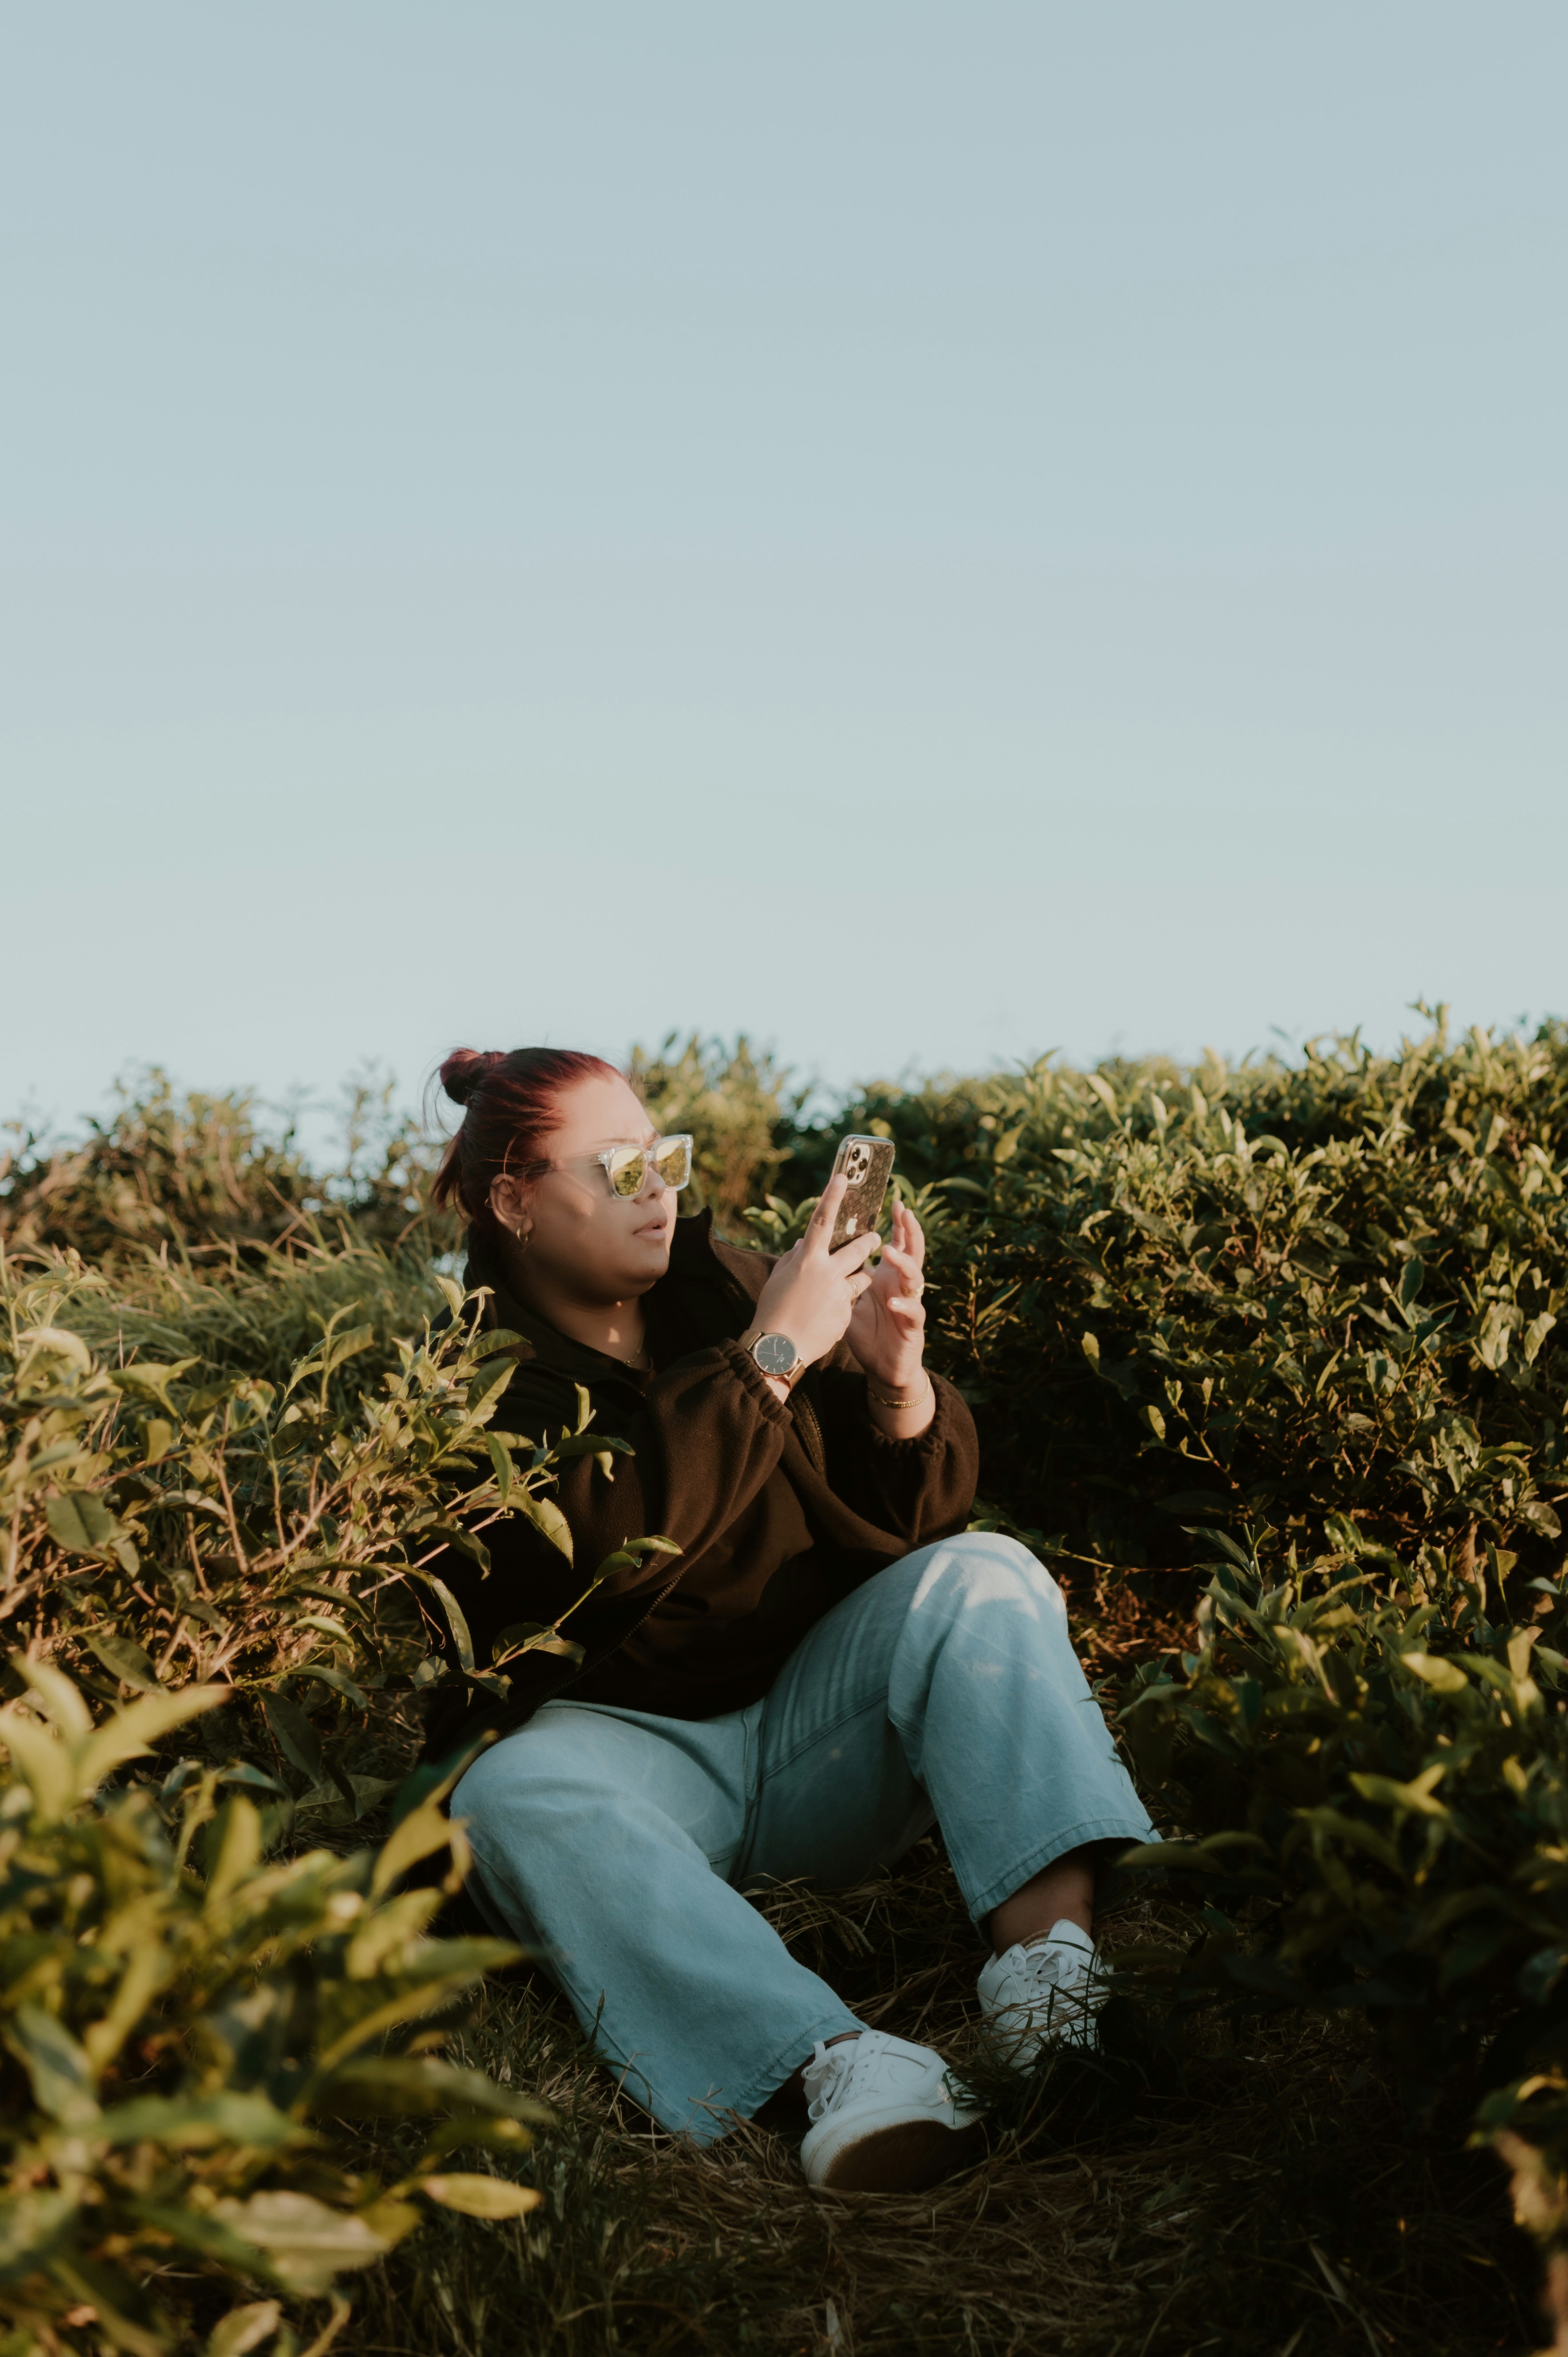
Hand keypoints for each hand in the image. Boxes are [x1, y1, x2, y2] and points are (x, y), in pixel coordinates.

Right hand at [751, 1174, 881, 1371]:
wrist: (779, 1349)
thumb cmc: (772, 1310)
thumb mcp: (778, 1278)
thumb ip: (794, 1256)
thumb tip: (805, 1241)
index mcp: (807, 1260)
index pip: (822, 1220)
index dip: (832, 1196)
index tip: (843, 1177)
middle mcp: (827, 1273)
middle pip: (858, 1249)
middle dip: (869, 1242)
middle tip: (875, 1237)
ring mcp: (839, 1295)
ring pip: (861, 1278)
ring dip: (856, 1278)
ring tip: (842, 1286)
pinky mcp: (846, 1315)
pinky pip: (850, 1304)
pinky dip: (841, 1306)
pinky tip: (824, 1317)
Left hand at [847, 1197, 926, 1392]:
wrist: (882, 1368)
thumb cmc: (867, 1333)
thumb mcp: (848, 1301)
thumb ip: (838, 1278)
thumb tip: (814, 1254)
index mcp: (887, 1277)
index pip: (895, 1244)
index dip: (896, 1224)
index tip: (891, 1202)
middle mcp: (901, 1286)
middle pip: (912, 1251)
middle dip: (909, 1230)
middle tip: (903, 1210)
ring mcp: (909, 1303)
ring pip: (916, 1276)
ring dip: (903, 1262)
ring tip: (888, 1251)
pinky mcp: (913, 1326)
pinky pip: (914, 1311)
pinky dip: (903, 1305)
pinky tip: (892, 1302)